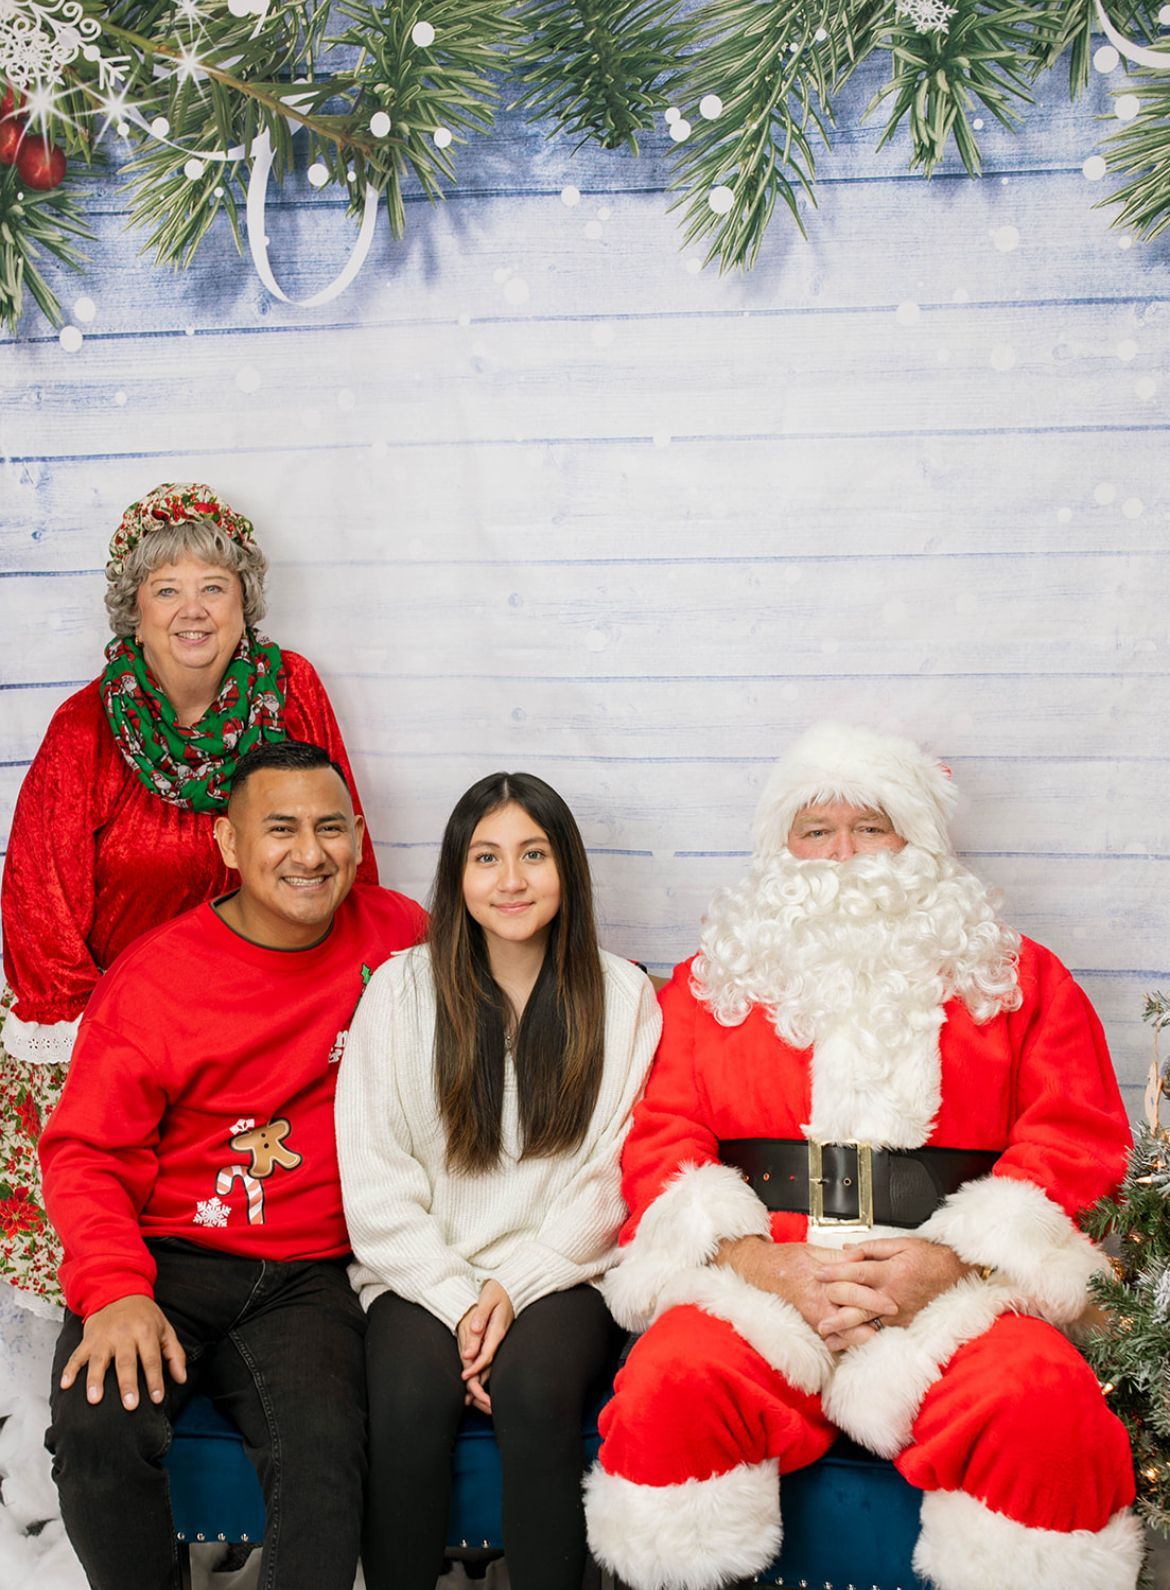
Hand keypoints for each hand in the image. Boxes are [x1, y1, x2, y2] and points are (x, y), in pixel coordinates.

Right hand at [59, 1296, 186, 1409]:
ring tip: (95, 1399)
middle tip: (130, 1406)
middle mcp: (124, 1334)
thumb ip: (174, 1354)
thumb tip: (181, 1379)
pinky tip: (65, 1385)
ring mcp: (104, 1337)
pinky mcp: (88, 1339)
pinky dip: (70, 1370)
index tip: (157, 1399)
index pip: (152, 1359)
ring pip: (99, 1360)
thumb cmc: (145, 1316)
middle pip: (126, 1362)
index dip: (155, 1380)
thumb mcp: (165, 1329)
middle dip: (127, 1384)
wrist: (118, 1291)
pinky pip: (77, 1355)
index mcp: (146, 1331)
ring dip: (95, 1380)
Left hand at [456, 1280, 514, 1413]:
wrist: (511, 1285)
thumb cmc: (497, 1291)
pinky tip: (476, 1379)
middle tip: (466, 1399)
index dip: (475, 1367)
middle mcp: (500, 1338)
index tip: (464, 1376)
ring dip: (481, 1381)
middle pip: (489, 1364)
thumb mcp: (488, 1300)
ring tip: (470, 1398)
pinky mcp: (497, 1338)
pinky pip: (490, 1358)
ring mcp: (500, 1339)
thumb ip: (480, 1317)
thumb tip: (474, 1330)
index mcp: (498, 1331)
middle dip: (478, 1382)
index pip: (486, 1354)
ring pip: (490, 1364)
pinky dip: (482, 1370)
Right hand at [715, 1235, 896, 1349]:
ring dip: (859, 1334)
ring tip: (878, 1337)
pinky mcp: (808, 1321)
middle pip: (850, 1311)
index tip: (892, 1303)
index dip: (874, 1297)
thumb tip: (862, 1256)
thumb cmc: (787, 1259)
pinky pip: (828, 1336)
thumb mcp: (813, 1250)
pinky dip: (843, 1340)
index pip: (853, 1287)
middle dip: (872, 1317)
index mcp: (821, 1276)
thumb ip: (839, 1257)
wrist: (759, 1269)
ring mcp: (811, 1312)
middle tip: (892, 1320)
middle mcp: (817, 1297)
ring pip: (840, 1329)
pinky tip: (856, 1342)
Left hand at [815, 1237, 974, 1348]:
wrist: (957, 1274)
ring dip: (846, 1331)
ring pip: (868, 1324)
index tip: (817, 1274)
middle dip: (836, 1310)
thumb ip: (872, 1248)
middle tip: (816, 1316)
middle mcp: (893, 1296)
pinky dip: (864, 1339)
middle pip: (859, 1304)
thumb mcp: (902, 1244)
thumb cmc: (929, 1257)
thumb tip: (847, 1250)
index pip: (857, 1273)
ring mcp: (899, 1313)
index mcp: (891, 1272)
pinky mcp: (905, 1324)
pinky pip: (882, 1333)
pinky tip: (851, 1344)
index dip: (835, 1273)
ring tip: (827, 1337)